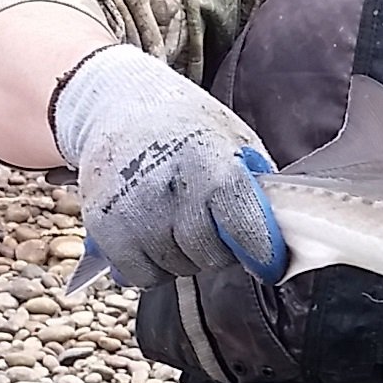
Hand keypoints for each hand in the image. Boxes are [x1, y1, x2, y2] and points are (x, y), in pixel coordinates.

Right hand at [49, 44, 285, 288]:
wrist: (118, 105)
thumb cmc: (185, 126)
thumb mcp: (234, 140)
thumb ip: (258, 189)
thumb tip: (281, 238)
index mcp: (210, 164)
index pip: (245, 229)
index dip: (262, 253)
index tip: (268, 264)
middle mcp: (169, 190)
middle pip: (211, 256)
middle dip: (217, 248)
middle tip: (207, 219)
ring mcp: (132, 212)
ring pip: (176, 270)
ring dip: (182, 255)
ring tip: (173, 216)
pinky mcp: (102, 229)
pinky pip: (141, 277)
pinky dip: (150, 265)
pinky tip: (149, 232)